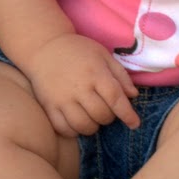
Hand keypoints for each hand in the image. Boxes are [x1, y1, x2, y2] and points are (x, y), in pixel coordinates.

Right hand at [23, 33, 139, 137]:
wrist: (44, 47)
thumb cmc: (77, 50)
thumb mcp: (102, 55)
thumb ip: (120, 75)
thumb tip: (133, 96)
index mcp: (95, 73)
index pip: (115, 99)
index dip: (127, 114)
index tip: (134, 123)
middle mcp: (79, 88)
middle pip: (101, 115)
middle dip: (109, 117)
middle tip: (105, 110)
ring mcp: (62, 98)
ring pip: (83, 126)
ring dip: (93, 126)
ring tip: (92, 118)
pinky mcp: (49, 106)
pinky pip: (63, 128)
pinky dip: (74, 131)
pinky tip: (76, 122)